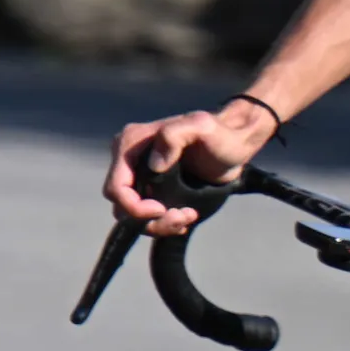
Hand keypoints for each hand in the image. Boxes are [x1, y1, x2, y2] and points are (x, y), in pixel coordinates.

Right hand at [106, 100, 278, 234]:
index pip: (116, 186)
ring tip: (188, 216)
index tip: (162, 209)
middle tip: (181, 216)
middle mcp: (128, 161)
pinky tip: (186, 216)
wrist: (233, 146)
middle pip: (120, 205)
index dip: (133, 206)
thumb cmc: (219, 134)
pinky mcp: (149, 191)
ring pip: (131, 216)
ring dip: (159, 224)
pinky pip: (144, 217)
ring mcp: (138, 177)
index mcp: (131, 143)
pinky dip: (164, 224)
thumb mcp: (201, 126)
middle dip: (148, 218)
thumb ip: (175, 135)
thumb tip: (155, 164)